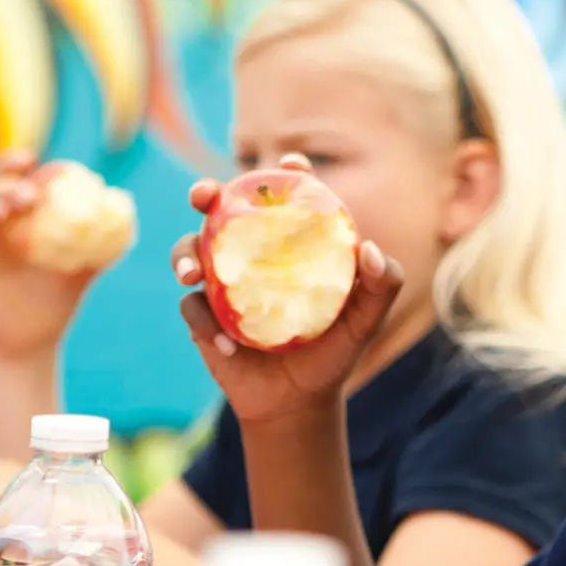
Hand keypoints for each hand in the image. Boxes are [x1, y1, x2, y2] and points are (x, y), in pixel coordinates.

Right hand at [0, 153, 94, 359]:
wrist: (34, 342)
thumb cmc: (56, 303)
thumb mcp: (81, 274)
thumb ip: (100, 250)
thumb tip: (125, 225)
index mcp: (26, 219)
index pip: (25, 182)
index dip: (37, 172)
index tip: (58, 170)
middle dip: (7, 183)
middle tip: (30, 195)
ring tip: (2, 210)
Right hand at [172, 177, 403, 424]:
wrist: (298, 402)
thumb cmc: (333, 351)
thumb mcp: (365, 322)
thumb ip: (382, 286)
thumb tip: (371, 250)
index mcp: (290, 244)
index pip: (286, 197)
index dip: (286, 174)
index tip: (291, 163)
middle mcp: (252, 253)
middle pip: (221, 210)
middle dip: (206, 193)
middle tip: (203, 196)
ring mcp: (222, 282)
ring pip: (190, 249)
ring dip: (182, 254)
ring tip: (190, 274)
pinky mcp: (203, 315)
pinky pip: (191, 307)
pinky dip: (204, 323)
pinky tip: (227, 345)